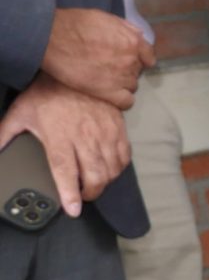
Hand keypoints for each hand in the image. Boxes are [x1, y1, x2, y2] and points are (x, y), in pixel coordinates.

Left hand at [0, 77, 130, 213]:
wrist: (76, 70)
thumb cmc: (46, 93)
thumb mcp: (19, 112)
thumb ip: (4, 134)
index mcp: (59, 136)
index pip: (66, 170)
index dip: (70, 192)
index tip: (73, 209)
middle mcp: (84, 137)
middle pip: (95, 175)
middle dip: (91, 193)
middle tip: (84, 197)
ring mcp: (104, 133)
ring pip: (111, 169)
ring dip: (105, 182)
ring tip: (95, 183)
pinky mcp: (118, 128)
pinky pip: (124, 156)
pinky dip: (119, 168)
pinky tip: (110, 169)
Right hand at [38, 8, 151, 106]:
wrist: (52, 39)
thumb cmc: (75, 24)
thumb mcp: (106, 18)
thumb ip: (126, 29)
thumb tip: (138, 36)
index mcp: (134, 42)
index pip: (148, 56)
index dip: (138, 59)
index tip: (127, 61)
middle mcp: (132, 61)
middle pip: (137, 71)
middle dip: (126, 70)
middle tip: (108, 68)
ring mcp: (122, 78)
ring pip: (132, 86)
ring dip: (122, 84)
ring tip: (104, 81)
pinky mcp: (108, 92)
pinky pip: (126, 102)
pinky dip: (122, 101)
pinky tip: (110, 96)